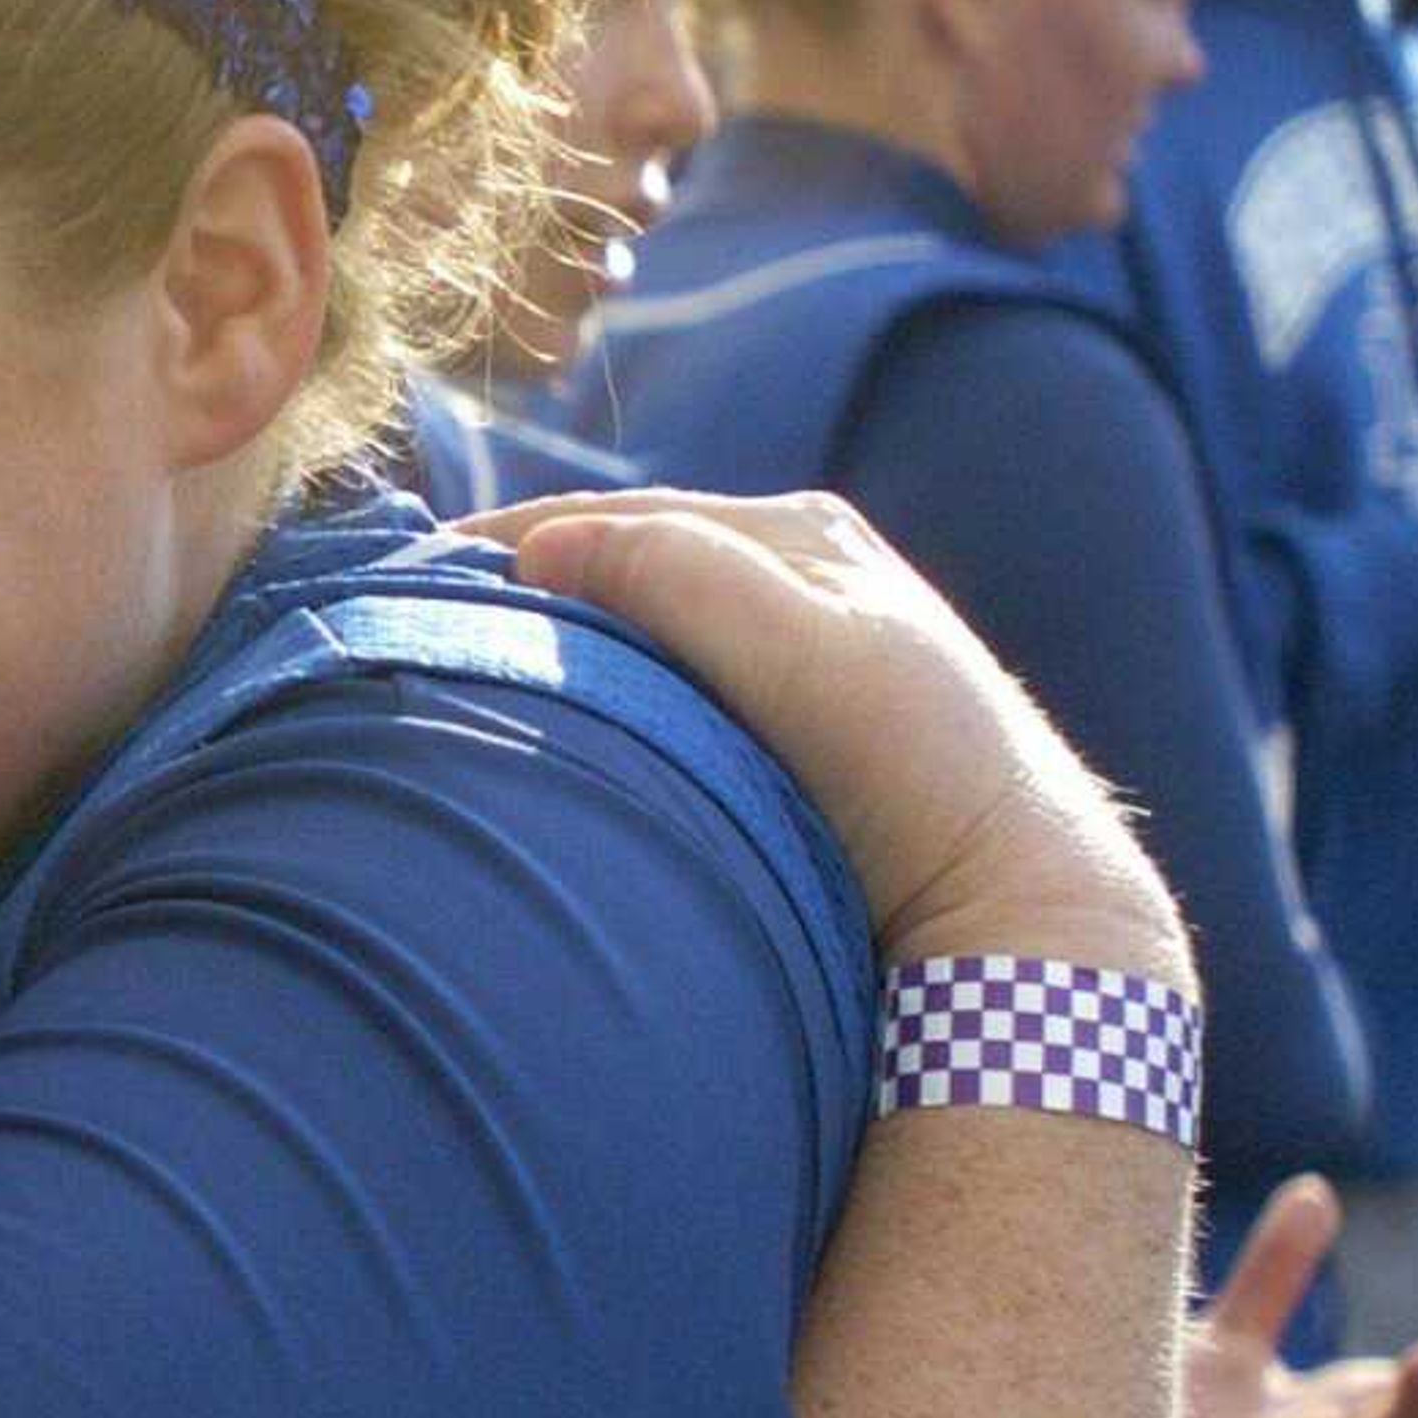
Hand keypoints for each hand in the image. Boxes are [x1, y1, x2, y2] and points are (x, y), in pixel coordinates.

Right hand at [477, 486, 1188, 984]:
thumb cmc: (915, 770)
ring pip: (641, 625)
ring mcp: (794, 652)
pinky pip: (664, 684)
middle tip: (418, 617)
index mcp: (800, 532)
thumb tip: (543, 549)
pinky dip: (599, 685)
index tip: (408, 572)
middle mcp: (797, 576)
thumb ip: (679, 579)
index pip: (621, 517)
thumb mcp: (801, 650)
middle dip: (526, 578)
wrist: (1010, 899)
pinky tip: (559, 716)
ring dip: (559, 635)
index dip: (514, 538)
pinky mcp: (789, 728)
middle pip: (626, 561)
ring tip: (470, 662)